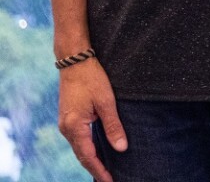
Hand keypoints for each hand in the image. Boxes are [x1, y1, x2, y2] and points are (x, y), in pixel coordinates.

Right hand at [57, 59, 124, 181]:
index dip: (100, 170)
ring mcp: (66, 124)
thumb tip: (121, 148)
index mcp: (75, 127)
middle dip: (96, 169)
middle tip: (109, 180)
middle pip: (82, 155)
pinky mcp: (68, 118)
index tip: (110, 181)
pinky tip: (98, 152)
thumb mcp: (106, 102)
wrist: (75, 61)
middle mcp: (66, 129)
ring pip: (80, 148)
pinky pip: (79, 139)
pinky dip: (88, 148)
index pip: (88, 156)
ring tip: (106, 170)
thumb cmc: (92, 79)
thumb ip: (113, 126)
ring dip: (92, 159)